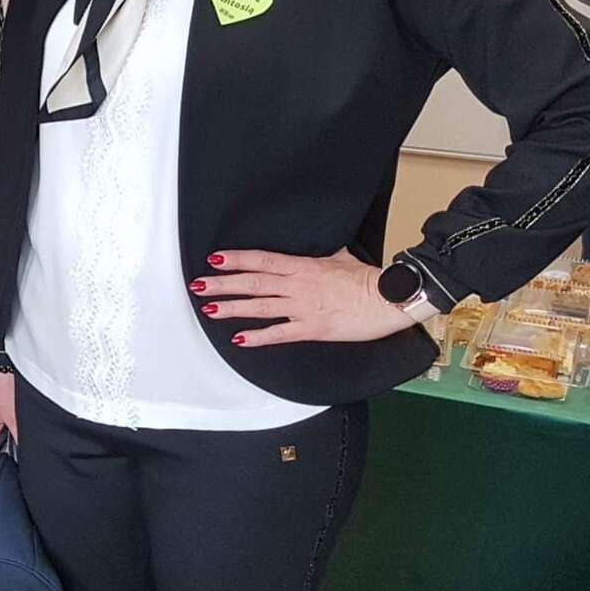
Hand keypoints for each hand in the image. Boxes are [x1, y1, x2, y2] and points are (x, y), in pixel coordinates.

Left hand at [195, 248, 415, 346]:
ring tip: (209, 309)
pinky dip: (259, 336)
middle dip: (223, 284)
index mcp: (303, 267)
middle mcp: (298, 286)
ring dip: (232, 308)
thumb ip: (322, 257)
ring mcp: (303, 308)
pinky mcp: (313, 329)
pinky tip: (240, 339)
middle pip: (253, 283)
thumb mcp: (341, 259)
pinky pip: (280, 333)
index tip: (215, 259)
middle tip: (198, 284)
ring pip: (260, 307)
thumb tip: (319, 251)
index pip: (262, 260)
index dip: (236, 260)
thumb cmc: (370, 280)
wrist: (390, 299)